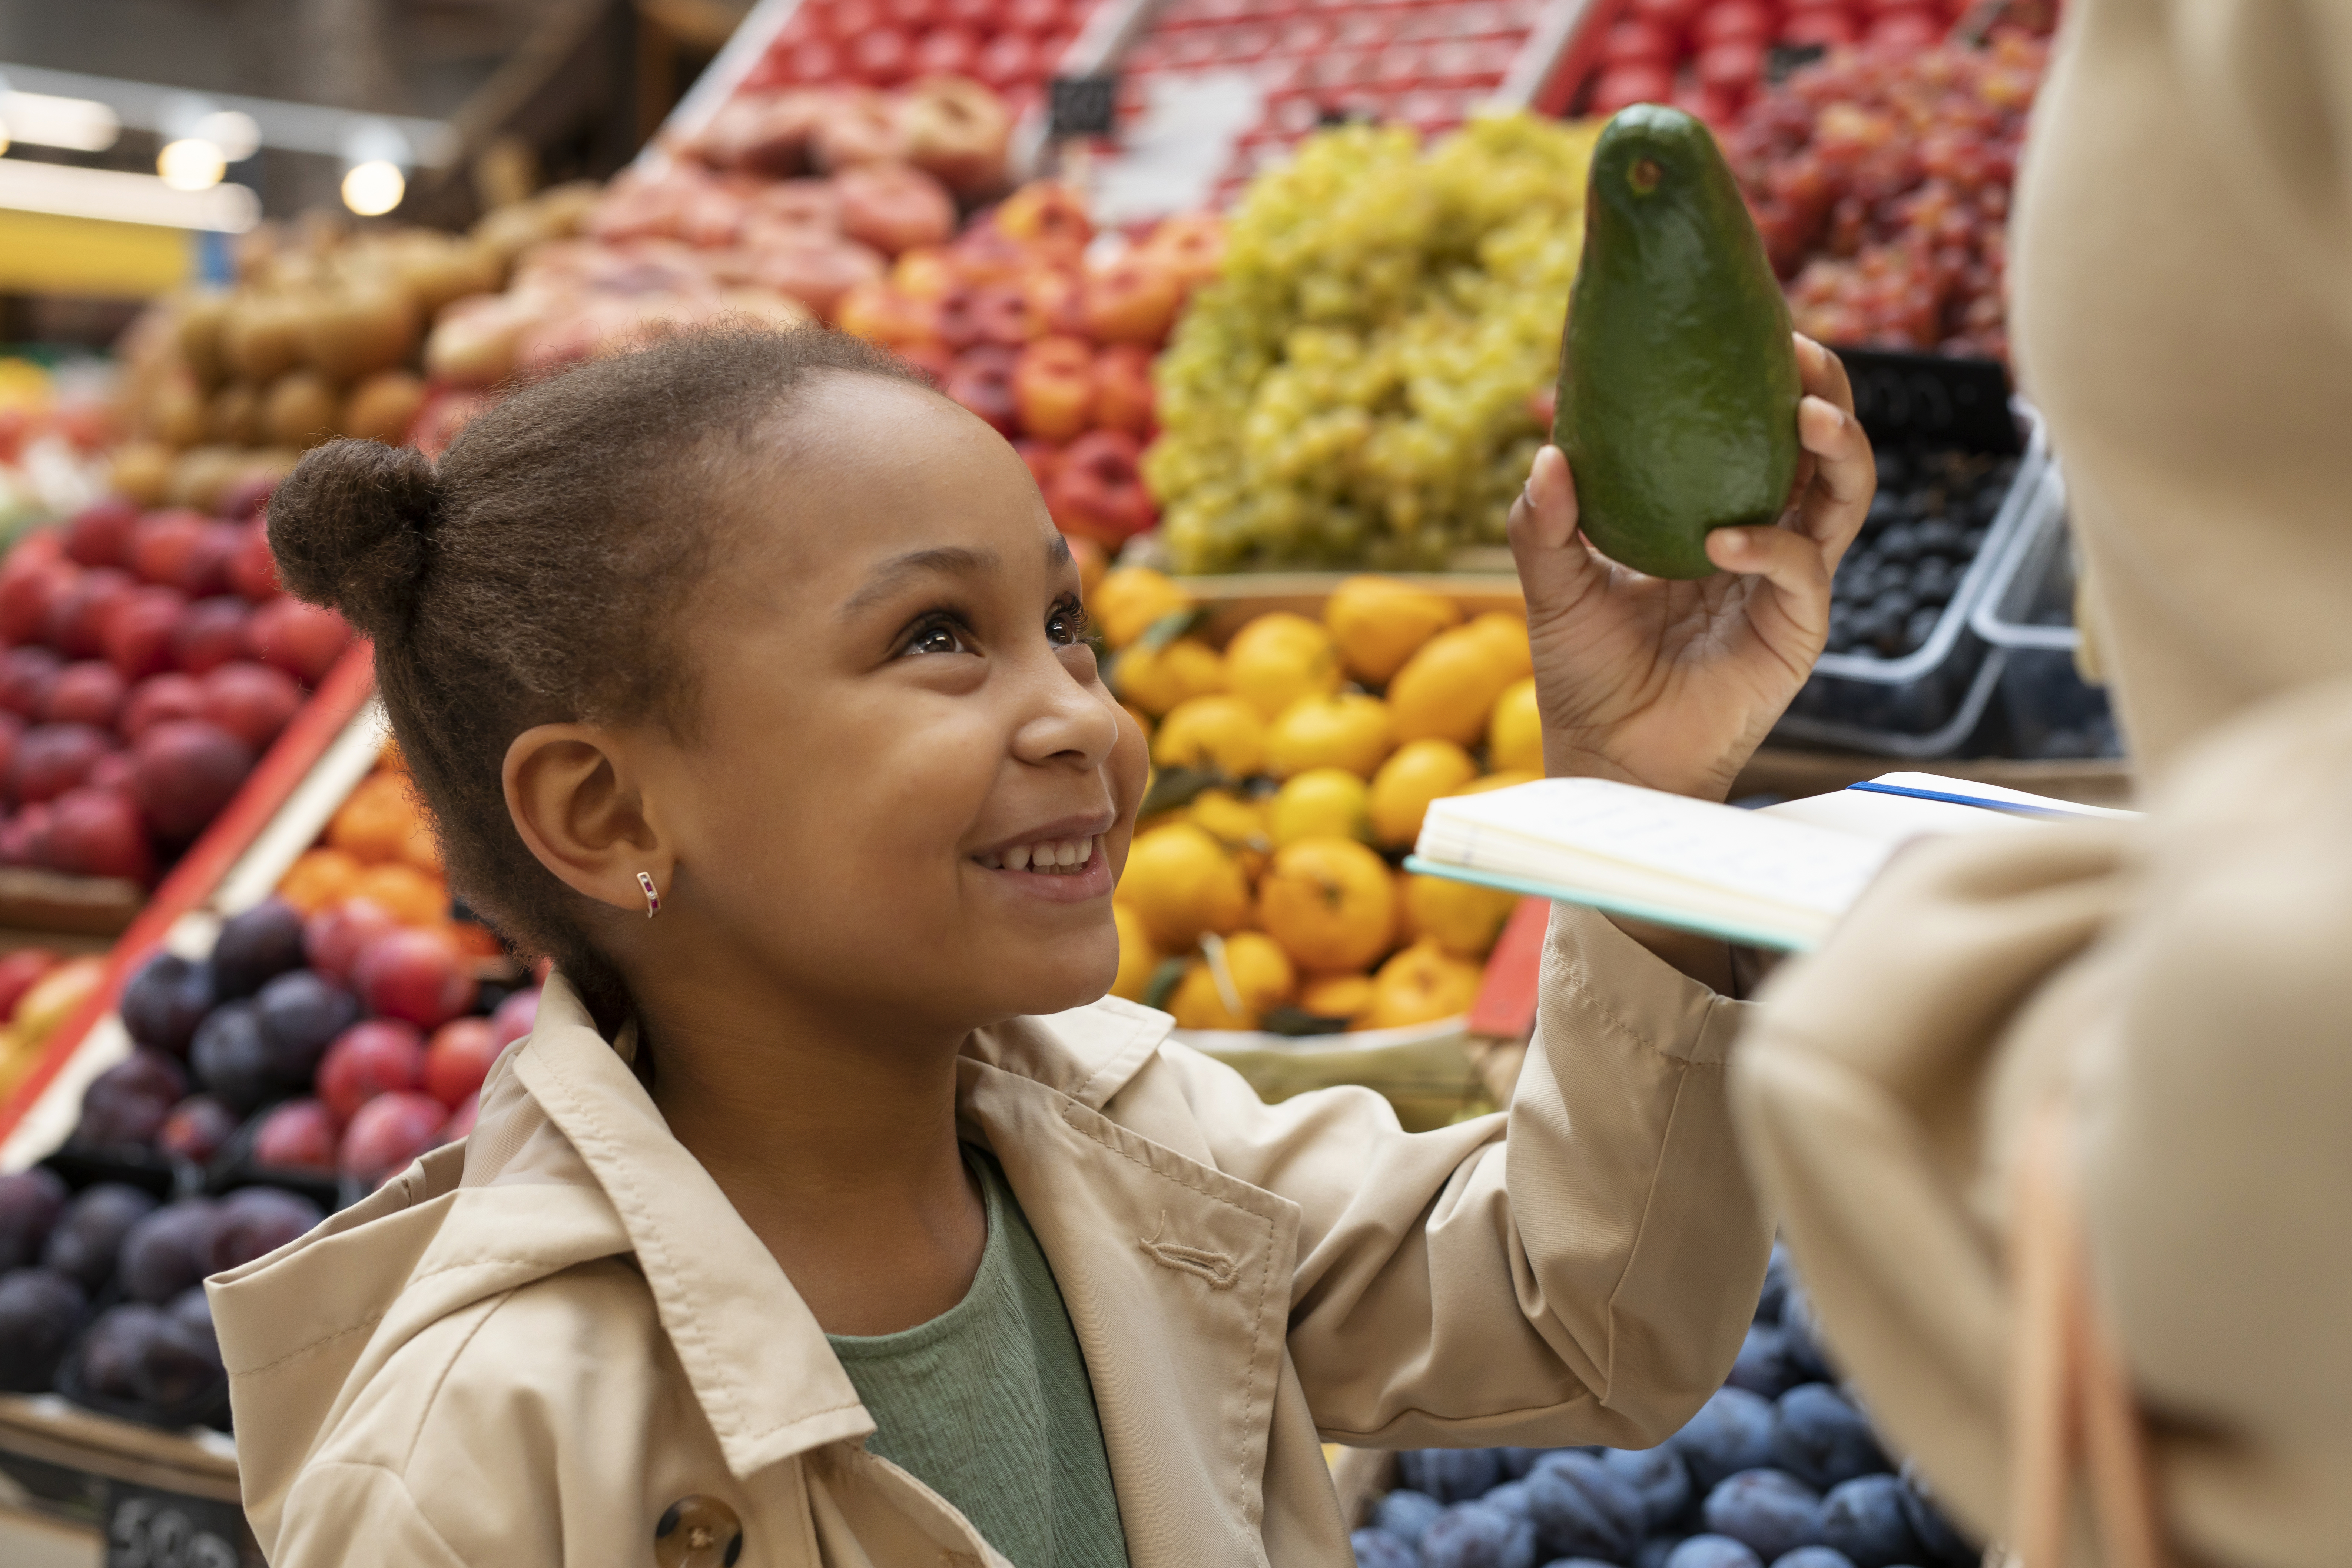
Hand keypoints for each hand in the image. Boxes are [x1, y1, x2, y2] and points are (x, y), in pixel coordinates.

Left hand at [1507, 335, 1873, 801]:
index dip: (1766, 380)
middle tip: (1799, 354)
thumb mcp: (1552, 588)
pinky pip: (1803, 571)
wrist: (1606, 754)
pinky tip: (1726, 539)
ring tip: (1806, 417)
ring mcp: (1787, 584)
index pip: (1758, 431)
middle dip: (1825, 393)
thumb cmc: (1585, 673)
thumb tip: (1549, 453)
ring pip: (1843, 497)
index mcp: (1715, 512)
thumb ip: (1545, 525)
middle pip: (1822, 449)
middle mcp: (1764, 539)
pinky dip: (1771, 547)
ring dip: (1835, 449)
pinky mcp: (1796, 631)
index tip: (1753, 330)